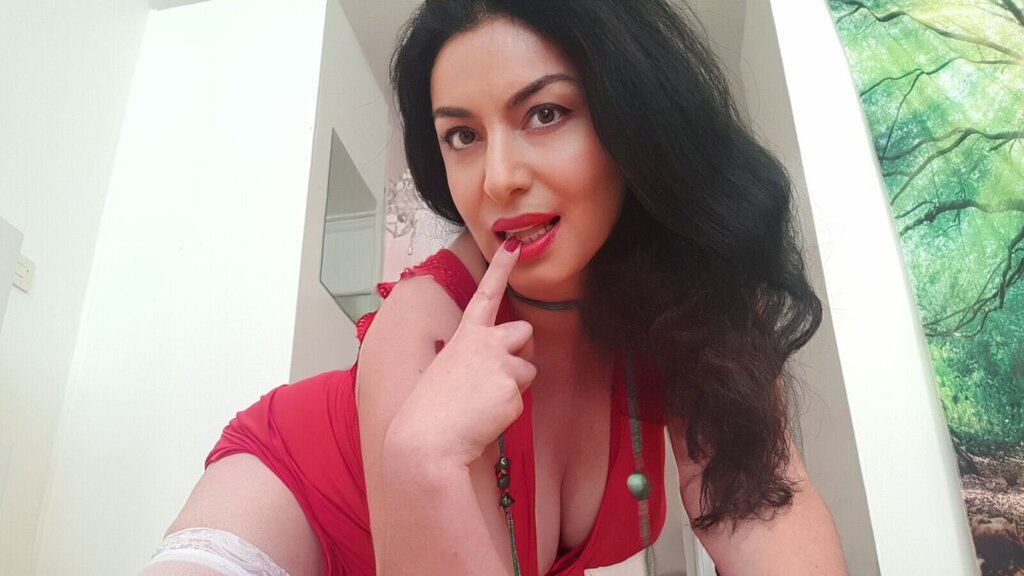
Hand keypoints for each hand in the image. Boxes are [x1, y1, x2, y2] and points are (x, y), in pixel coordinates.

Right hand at [386, 238, 535, 466]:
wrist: (428, 441)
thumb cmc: (431, 411)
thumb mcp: (448, 371)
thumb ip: (474, 360)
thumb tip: (497, 368)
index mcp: (465, 336)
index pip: (486, 294)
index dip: (501, 269)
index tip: (514, 247)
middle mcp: (486, 343)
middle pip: (524, 333)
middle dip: (520, 351)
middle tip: (497, 377)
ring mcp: (501, 363)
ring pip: (528, 369)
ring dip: (514, 385)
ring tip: (483, 403)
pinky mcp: (512, 389)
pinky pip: (522, 398)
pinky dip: (508, 410)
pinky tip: (485, 418)